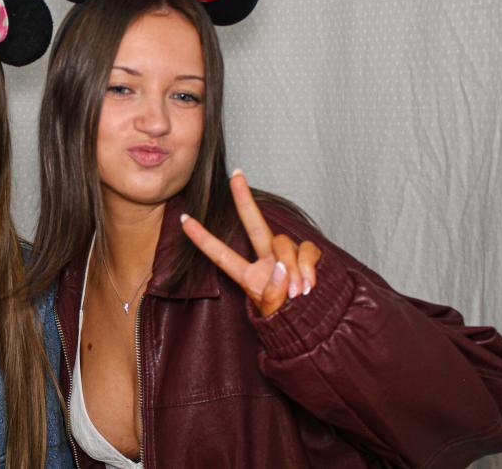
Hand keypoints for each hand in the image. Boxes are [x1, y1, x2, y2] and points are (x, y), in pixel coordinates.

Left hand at [180, 170, 320, 315]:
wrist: (318, 326)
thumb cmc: (290, 321)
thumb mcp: (274, 313)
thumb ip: (274, 293)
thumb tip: (282, 267)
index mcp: (248, 276)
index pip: (221, 254)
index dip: (202, 238)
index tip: (183, 219)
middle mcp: (266, 261)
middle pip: (254, 225)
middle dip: (244, 199)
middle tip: (235, 175)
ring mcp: (287, 258)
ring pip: (284, 244)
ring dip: (293, 267)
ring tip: (298, 292)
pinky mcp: (308, 256)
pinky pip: (308, 250)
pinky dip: (308, 266)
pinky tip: (309, 285)